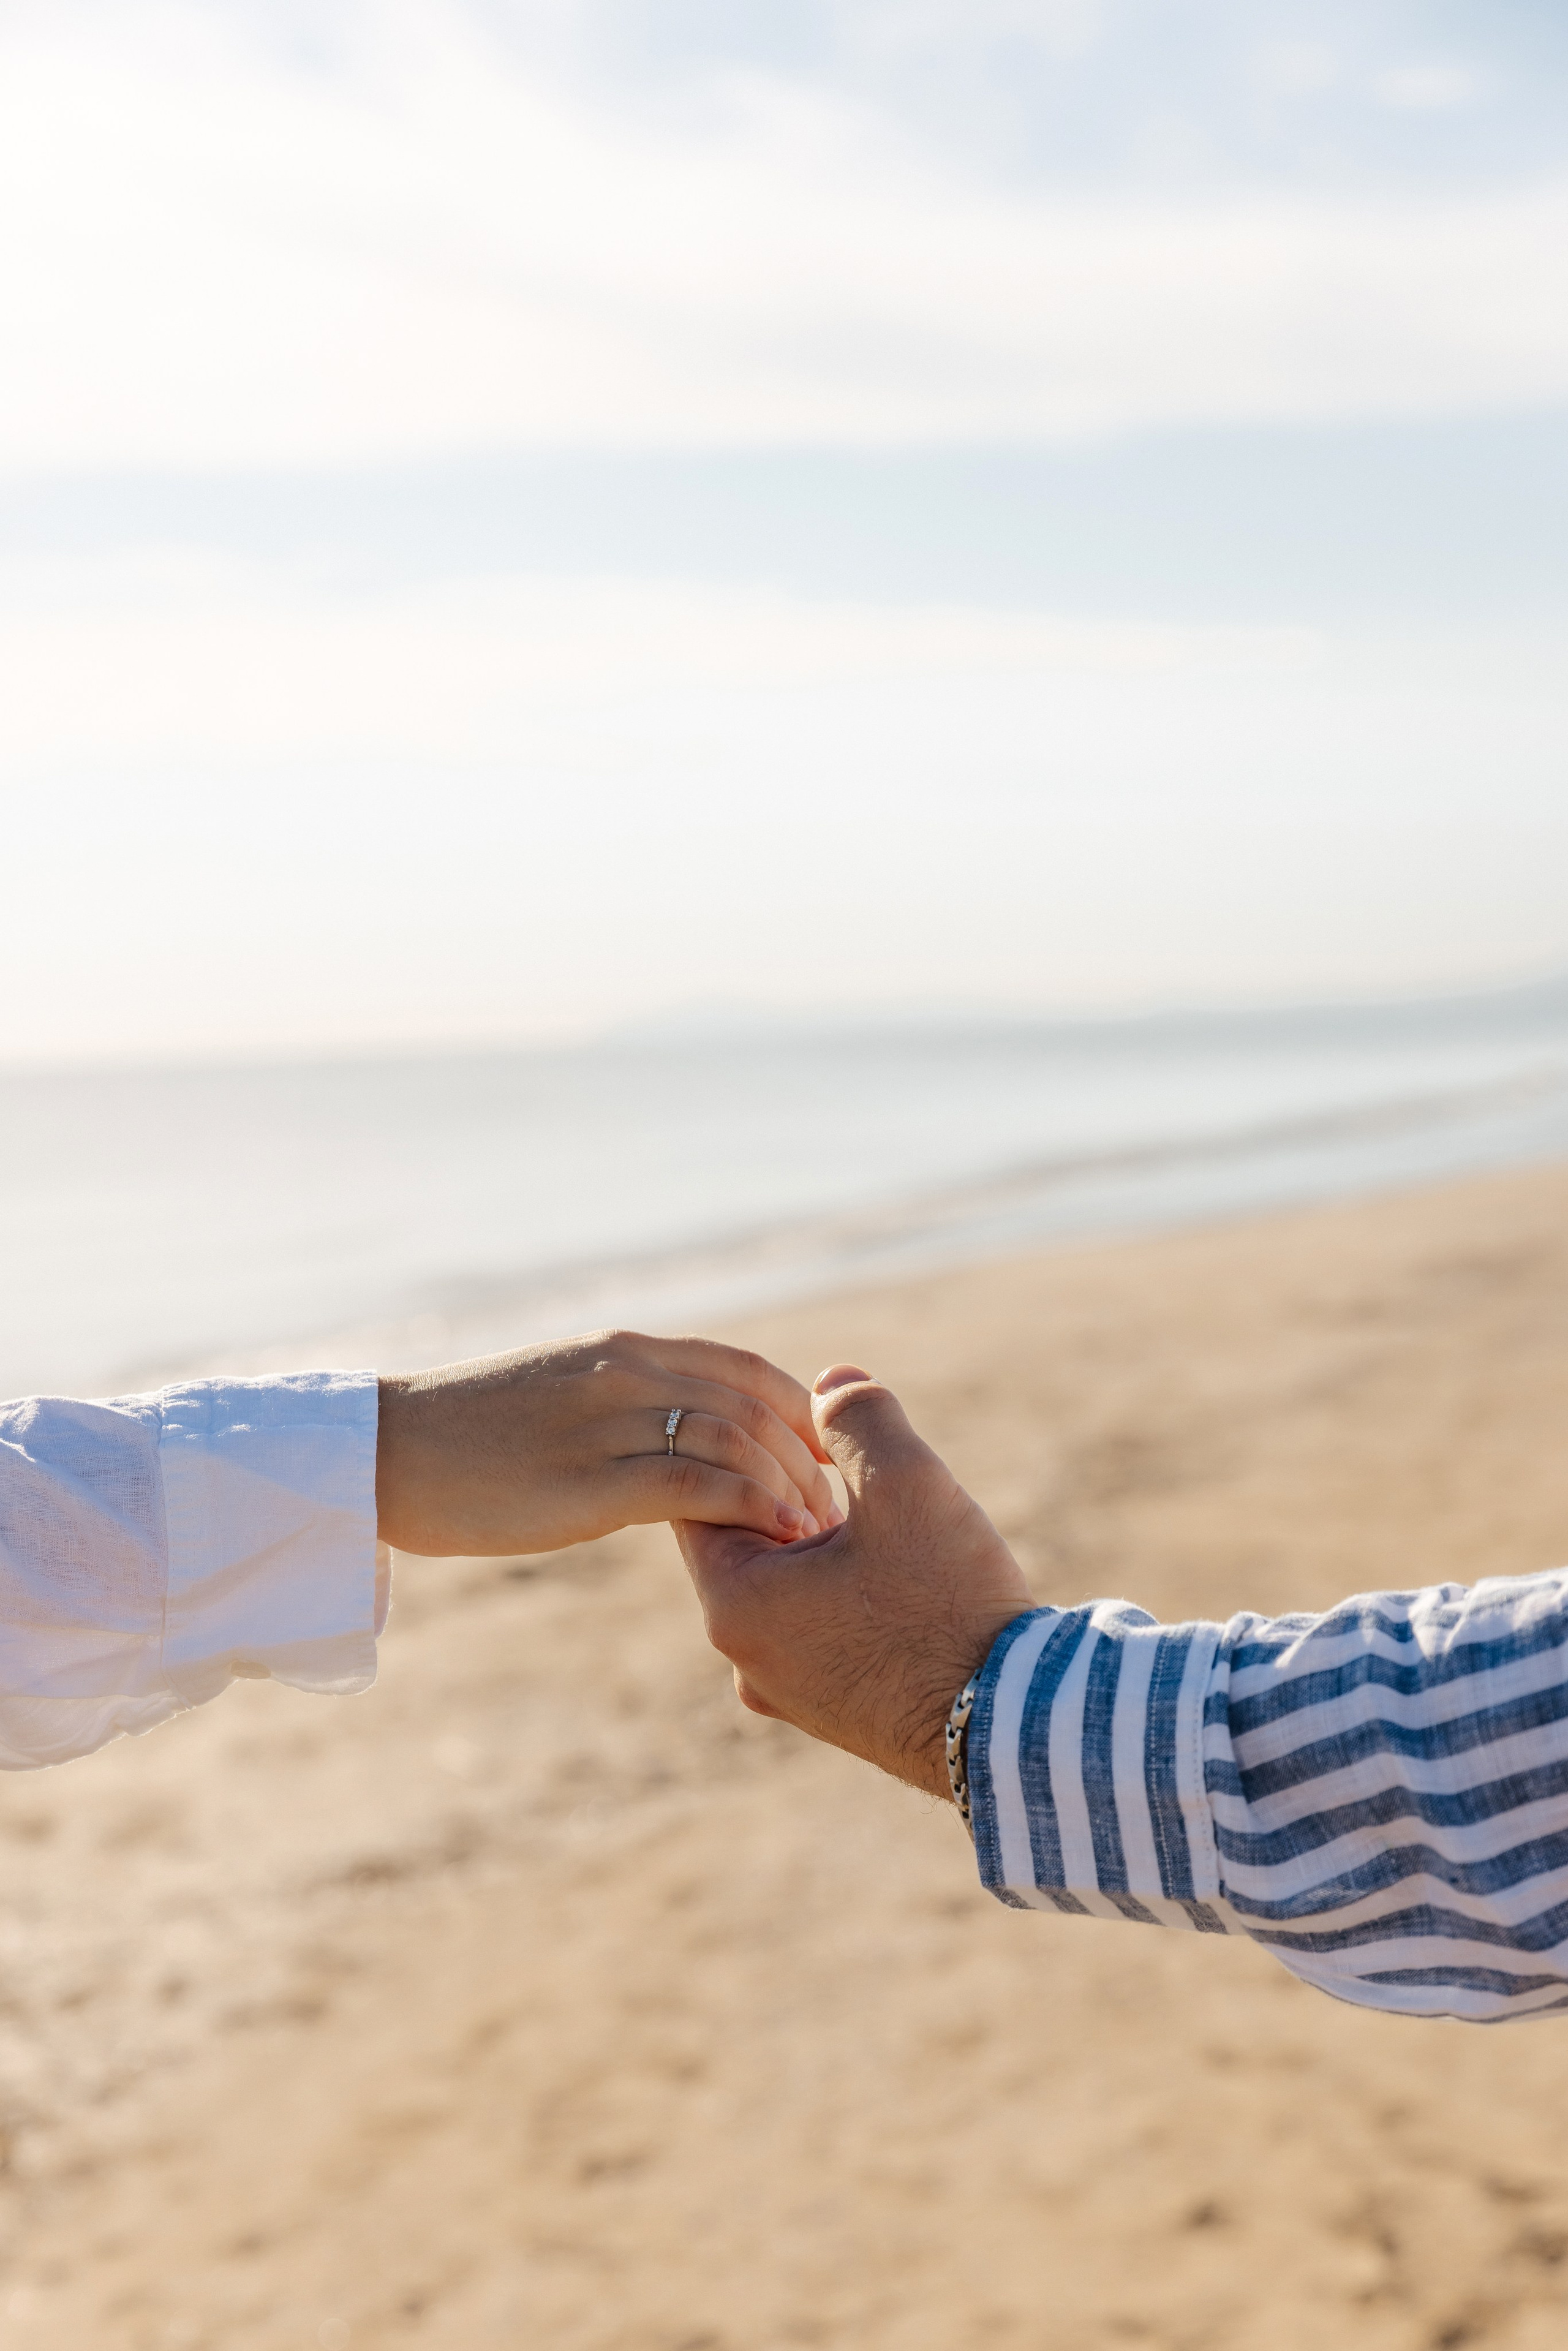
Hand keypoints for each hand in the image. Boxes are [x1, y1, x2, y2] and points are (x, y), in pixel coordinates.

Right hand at [375, 1331, 838, 1557]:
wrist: (386, 1451)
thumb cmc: (467, 1434)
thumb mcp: (559, 1395)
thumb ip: (623, 1404)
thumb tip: (676, 1436)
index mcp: (625, 1352)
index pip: (744, 1368)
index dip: (800, 1410)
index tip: (829, 1458)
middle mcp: (628, 1374)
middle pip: (756, 1403)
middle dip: (808, 1458)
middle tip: (835, 1512)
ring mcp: (611, 1423)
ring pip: (737, 1439)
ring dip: (789, 1488)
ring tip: (813, 1537)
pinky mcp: (593, 1481)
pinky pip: (697, 1485)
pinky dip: (749, 1509)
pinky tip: (773, 1540)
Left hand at [675, 1365, 1034, 1799]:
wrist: (1014, 1725)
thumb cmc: (951, 1603)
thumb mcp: (907, 1482)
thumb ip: (858, 1418)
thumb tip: (830, 1382)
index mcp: (735, 1604)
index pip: (701, 1496)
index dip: (753, 1449)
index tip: (808, 1432)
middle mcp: (743, 1659)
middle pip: (742, 1542)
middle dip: (791, 1494)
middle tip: (852, 1472)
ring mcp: (785, 1695)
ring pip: (782, 1586)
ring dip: (820, 1543)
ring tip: (882, 1524)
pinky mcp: (830, 1714)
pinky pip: (813, 1630)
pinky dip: (841, 1591)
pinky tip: (899, 1576)